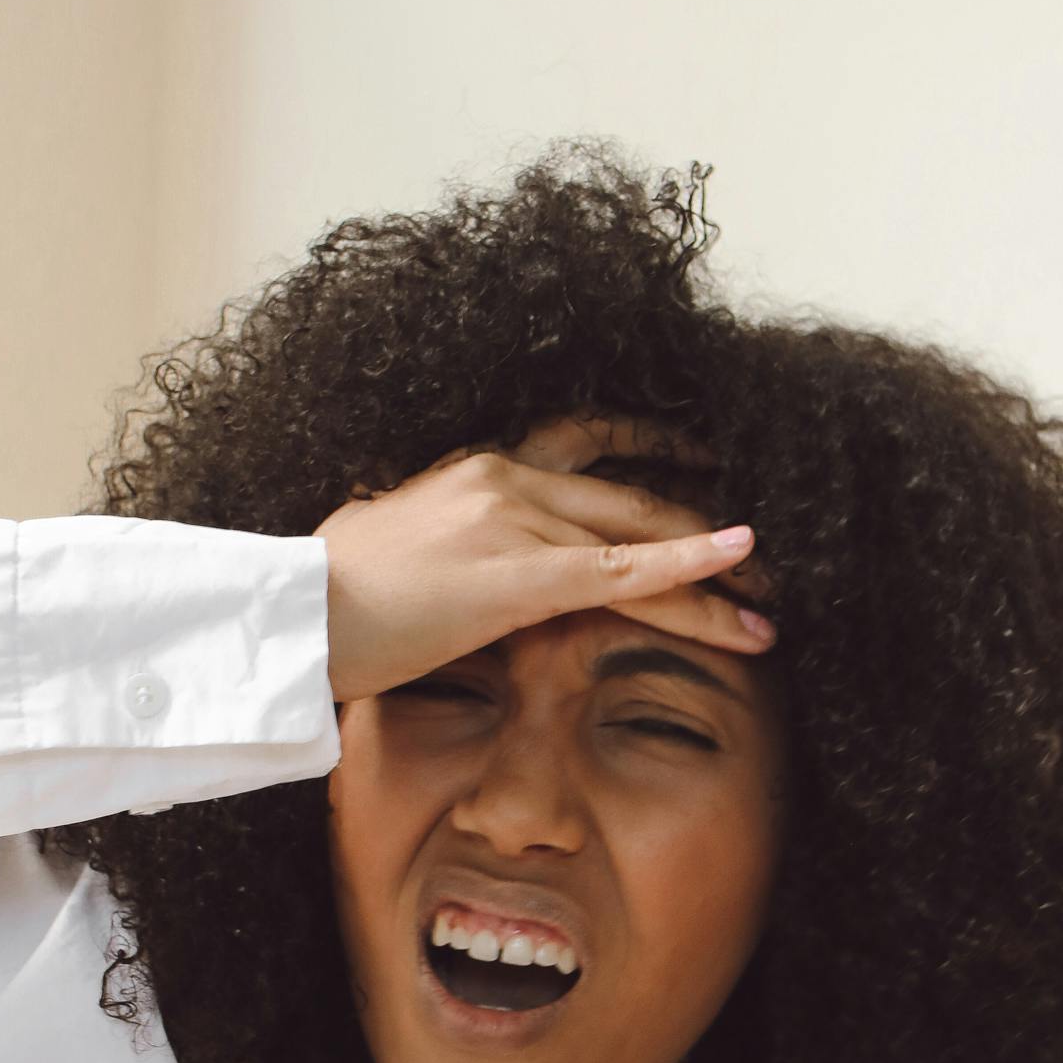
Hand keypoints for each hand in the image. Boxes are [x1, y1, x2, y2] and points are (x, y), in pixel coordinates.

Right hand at [313, 414, 776, 702]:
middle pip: (632, 495)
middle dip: (704, 523)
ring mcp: (516, 523)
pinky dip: (688, 569)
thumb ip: (436, 541)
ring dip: (714, 576)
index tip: (703, 461)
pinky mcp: (520, 577)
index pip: (588, 446)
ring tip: (769, 605)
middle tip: (762, 555)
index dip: (653, 452)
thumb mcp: (387, 544)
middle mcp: (506, 480)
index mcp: (477, 470)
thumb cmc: (324, 597)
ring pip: (640, 541)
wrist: (293, 616)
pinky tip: (737, 567)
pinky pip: (623, 571)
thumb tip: (439, 562)